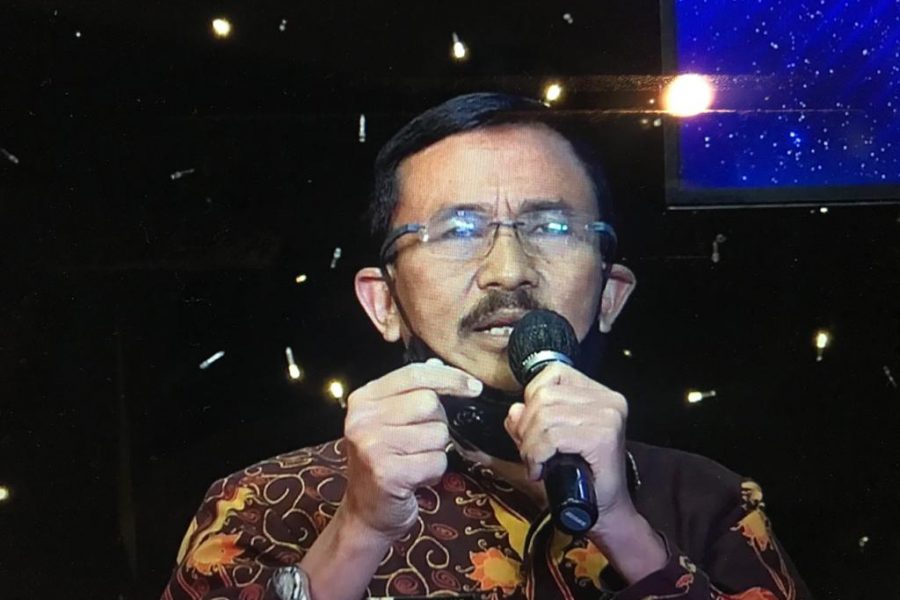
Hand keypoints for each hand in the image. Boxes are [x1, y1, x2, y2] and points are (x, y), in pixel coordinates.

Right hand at [341, 359, 482, 540]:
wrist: (366, 513)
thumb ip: (411, 392)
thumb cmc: (384, 462)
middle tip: (420, 442)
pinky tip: (416, 477)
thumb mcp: (388, 422)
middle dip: (438, 424)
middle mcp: (362, 419)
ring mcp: (372, 446)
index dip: (449, 377)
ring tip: (414, 461)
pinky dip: (434, 471)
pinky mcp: (387, 473)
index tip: (473, 386)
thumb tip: (439, 365)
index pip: (414, 374)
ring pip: (437, 434)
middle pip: (429, 403)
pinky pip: (436, 461)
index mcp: (364, 399)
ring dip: (436, 451)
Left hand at [502, 362, 632, 530]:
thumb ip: (528, 422)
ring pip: (544, 416)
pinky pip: (552, 437)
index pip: (552, 373)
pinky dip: (538, 455)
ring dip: (530, 445)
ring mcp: (609, 416)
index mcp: (598, 393)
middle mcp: (608, 399)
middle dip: (526, 427)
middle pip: (543, 395)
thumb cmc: (578, 479)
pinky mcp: (604, 437)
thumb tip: (514, 410)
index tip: (531, 430)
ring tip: (537, 463)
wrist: (605, 513)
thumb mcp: (546, 443)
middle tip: (531, 454)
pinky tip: (541, 471)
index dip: (531, 400)